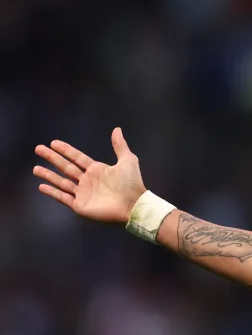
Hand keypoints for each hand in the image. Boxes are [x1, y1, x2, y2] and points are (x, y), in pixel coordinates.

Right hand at [33, 128, 148, 224]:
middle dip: (52, 158)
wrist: (133, 205)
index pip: (77, 158)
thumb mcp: (128, 160)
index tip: (53, 143)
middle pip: (65, 167)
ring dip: (48, 175)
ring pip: (61, 182)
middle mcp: (87, 181)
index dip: (65, 150)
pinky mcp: (80, 206)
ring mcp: (83, 193)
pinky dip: (52, 192)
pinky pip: (63, 198)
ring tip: (35, 169)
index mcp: (97, 170)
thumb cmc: (132, 184)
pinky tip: (41, 186)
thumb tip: (117, 129)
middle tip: (38, 149)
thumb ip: (120, 146)